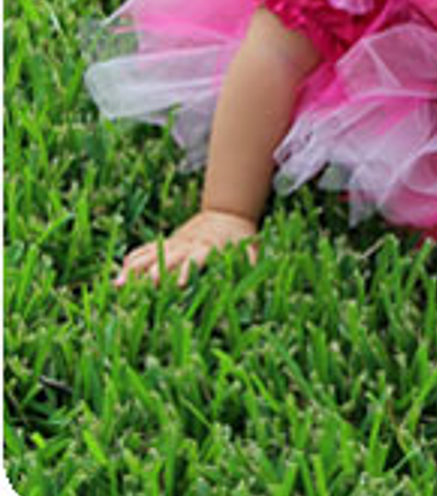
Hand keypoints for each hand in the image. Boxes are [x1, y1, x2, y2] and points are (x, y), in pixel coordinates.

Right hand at [113, 210, 258, 287]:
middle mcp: (188, 245)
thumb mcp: (252, 246)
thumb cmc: (241, 235)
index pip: (196, 259)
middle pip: (168, 258)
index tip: (181, 283)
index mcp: (208, 247)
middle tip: (142, 286)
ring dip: (135, 268)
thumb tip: (260, 276)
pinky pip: (146, 250)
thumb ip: (253, 260)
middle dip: (155, 271)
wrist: (228, 210)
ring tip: (118, 285)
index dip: (188, 270)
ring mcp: (175, 243)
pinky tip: (120, 273)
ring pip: (151, 254)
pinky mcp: (168, 241)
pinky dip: (134, 260)